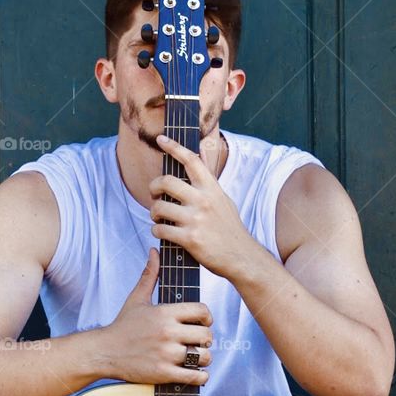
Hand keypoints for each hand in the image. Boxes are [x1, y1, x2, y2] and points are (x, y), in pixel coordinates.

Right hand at [101, 248, 212, 385]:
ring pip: (203, 356)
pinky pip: (195, 376)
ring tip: (196, 358)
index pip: (202, 311)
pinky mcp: (163, 373)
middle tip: (198, 342)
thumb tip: (154, 251)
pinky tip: (195, 373)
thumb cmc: (123, 325)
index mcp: (164, 313)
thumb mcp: (136, 298)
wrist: (104, 352)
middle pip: (206, 335)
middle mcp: (167, 332)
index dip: (206, 317)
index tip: (202, 322)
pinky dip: (200, 377)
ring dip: (203, 359)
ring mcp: (166, 354)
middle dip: (205, 339)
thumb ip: (150, 275)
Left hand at [149, 134, 254, 277]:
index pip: (191, 160)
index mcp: (212, 189)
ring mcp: (196, 220)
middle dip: (153, 187)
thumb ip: (208, 183)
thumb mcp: (223, 200)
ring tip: (158, 217)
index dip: (174, 147)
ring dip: (153, 212)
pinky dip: (156, 230)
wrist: (241, 257)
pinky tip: (162, 232)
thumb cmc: (229, 228)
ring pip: (159, 206)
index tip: (161, 139)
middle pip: (166, 181)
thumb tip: (197, 160)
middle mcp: (203, 200)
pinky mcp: (189, 239)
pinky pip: (160, 229)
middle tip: (154, 194)